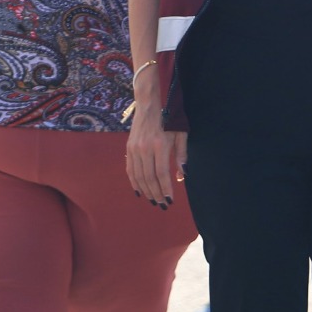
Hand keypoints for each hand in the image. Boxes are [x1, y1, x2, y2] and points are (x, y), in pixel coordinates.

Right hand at [125, 91, 185, 209]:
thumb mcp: (180, 134)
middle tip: (162, 204)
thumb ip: (181, 155)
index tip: (171, 200)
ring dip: (146, 191)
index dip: (166, 189)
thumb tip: (182, 176)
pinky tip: (140, 191)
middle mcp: (145, 148)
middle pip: (149, 178)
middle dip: (156, 194)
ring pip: (139, 176)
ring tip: (153, 200)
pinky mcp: (128, 149)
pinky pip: (130, 170)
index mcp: (160, 145)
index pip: (162, 173)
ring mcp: (134, 149)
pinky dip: (135, 183)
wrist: (148, 106)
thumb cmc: (168, 120)